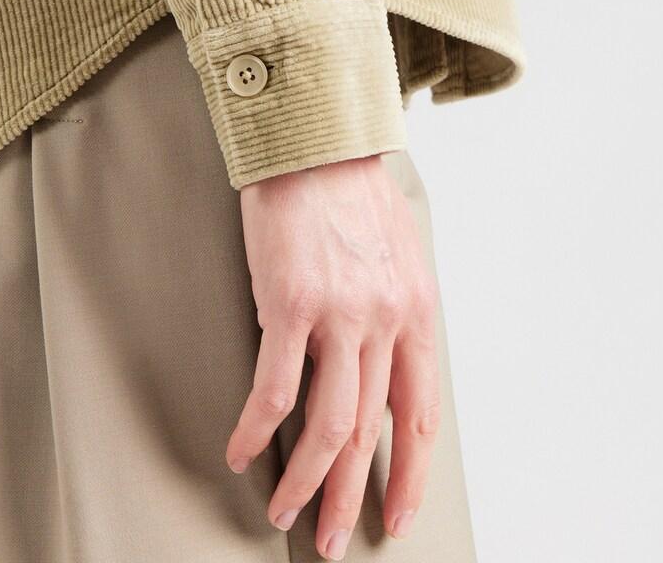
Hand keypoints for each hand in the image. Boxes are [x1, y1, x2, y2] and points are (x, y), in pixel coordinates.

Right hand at [226, 153, 440, 560]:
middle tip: (336, 539)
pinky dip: (256, 430)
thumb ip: (395, 308)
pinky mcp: (290, 305)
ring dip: (307, 481)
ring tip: (286, 512)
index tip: (399, 513)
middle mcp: (385, 320)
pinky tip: (241, 451)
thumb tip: (384, 358)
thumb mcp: (398, 250)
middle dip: (353, 496)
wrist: (315, 139)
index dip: (411, 473)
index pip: (421, 413)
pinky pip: (274, 391)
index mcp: (416, 311)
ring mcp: (339, 315)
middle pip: (371, 432)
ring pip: (328, 425)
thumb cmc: (351, 188)